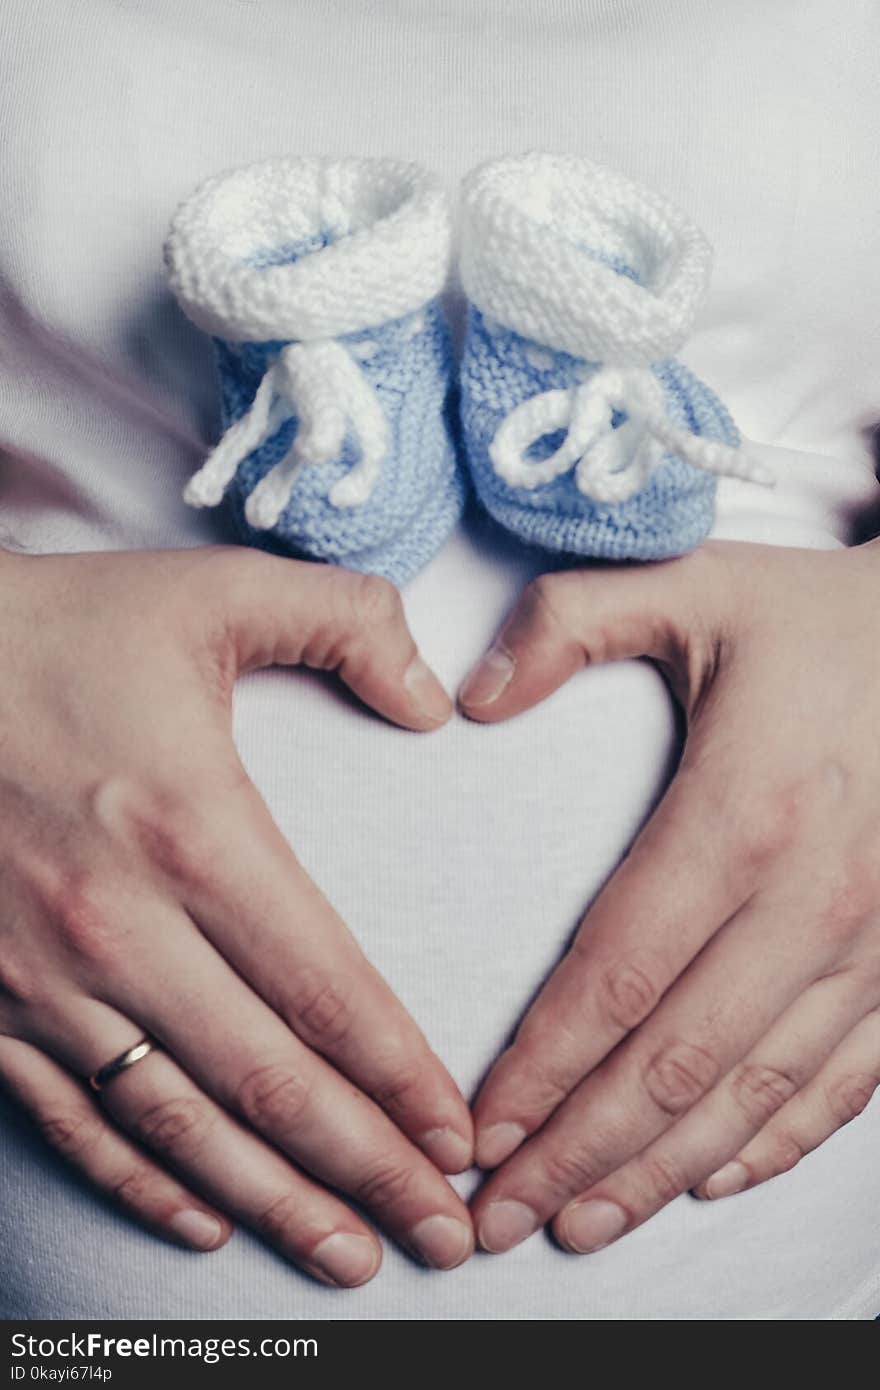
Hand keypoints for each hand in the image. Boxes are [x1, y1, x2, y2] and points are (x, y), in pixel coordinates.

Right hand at [0, 546, 473, 1284]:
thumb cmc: (62, 627)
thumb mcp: (215, 591)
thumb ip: (347, 620)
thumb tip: (433, 699)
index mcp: (189, 830)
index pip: (325, 988)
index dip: (403, 1077)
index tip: (460, 1137)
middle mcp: (115, 925)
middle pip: (267, 1081)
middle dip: (367, 1168)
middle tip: (442, 1233)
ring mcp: (41, 975)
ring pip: (176, 1123)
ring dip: (273, 1198)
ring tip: (351, 1254)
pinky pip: (71, 1117)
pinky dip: (142, 1181)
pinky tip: (205, 1218)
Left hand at [459, 539, 879, 1254]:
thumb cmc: (817, 619)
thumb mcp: (692, 582)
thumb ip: (570, 622)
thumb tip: (472, 697)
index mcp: (746, 810)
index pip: (616, 970)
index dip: (540, 1063)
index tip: (478, 1127)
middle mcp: (814, 896)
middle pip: (674, 1059)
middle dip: (578, 1150)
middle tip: (498, 1217)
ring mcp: (875, 940)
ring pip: (754, 1090)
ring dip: (662, 1169)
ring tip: (581, 1223)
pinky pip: (845, 1080)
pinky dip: (775, 1139)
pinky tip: (712, 1175)